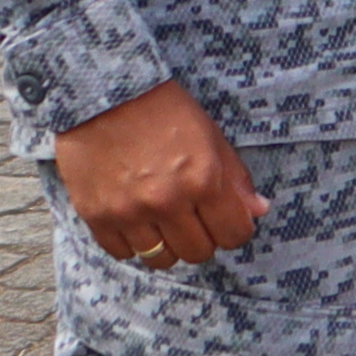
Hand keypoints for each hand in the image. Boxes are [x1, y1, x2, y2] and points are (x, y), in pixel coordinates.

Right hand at [53, 79, 260, 269]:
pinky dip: (132, 243)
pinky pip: (122, 253)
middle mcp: (167, 201)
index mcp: (203, 180)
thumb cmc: (164, 112)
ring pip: (161, 259)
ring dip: (167, 245)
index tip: (225, 220)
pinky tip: (136, 221)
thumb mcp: (211, 136)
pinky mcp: (96, 216)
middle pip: (198, 253)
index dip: (234, 229)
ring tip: (163, 221)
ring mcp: (129, 212)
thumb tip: (259, 211)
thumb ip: (236, 178)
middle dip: (202, 238)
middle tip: (193, 218)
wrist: (104, 96)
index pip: (234, 235)